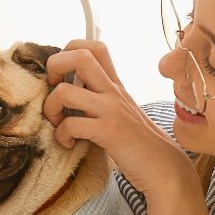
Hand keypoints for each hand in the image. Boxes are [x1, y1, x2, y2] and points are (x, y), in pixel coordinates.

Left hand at [41, 40, 196, 199]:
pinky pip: (71, 124)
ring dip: (51, 107)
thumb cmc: (139, 143)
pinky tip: (69, 143)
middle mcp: (113, 91)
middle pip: (79, 56)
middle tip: (52, 89)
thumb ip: (103, 98)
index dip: (69, 51)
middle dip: (54, 66)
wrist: (163, 167)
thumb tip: (73, 92)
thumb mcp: (122, 112)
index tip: (62, 75)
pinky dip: (61, 135)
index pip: (94, 47)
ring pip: (65, 91)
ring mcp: (111, 110)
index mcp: (115, 85)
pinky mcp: (109, 131)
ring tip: (58, 123)